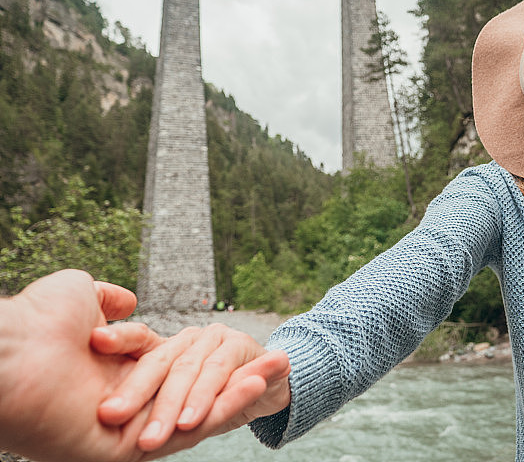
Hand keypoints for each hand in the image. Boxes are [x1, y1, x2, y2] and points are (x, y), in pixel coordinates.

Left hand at [0, 270, 272, 461]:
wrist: (7, 360)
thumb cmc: (39, 321)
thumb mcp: (78, 295)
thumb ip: (107, 300)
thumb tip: (128, 304)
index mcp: (123, 366)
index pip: (176, 360)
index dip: (213, 352)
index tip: (240, 347)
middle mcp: (132, 395)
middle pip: (195, 382)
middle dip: (235, 376)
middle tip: (274, 363)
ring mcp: (133, 421)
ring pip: (202, 401)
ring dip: (240, 387)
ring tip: (278, 370)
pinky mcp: (131, 446)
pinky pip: (195, 425)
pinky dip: (232, 401)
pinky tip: (264, 379)